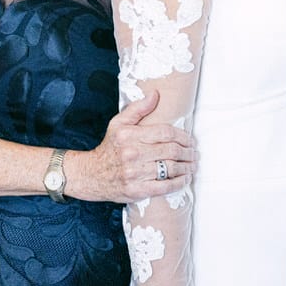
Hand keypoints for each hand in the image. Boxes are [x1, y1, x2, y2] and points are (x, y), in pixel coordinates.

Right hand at [70, 91, 195, 202]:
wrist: (91, 175)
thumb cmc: (109, 148)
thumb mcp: (118, 123)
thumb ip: (138, 109)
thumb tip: (155, 95)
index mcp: (130, 135)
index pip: (165, 133)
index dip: (183, 136)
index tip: (190, 140)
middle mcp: (132, 154)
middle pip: (171, 151)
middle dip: (188, 152)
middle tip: (194, 153)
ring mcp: (134, 174)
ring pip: (170, 169)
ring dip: (187, 167)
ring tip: (192, 165)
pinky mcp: (136, 190)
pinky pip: (164, 187)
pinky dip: (179, 183)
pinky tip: (185, 179)